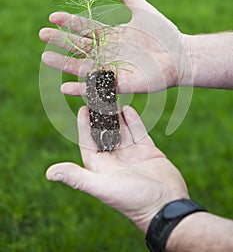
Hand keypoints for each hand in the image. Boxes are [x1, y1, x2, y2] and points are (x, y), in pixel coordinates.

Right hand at [39, 0, 191, 94]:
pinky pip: (97, 87)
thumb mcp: (144, 11)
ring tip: (46, 57)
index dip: (69, 22)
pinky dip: (80, 89)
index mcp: (111, 35)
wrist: (179, 55)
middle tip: (41, 34)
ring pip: (82, 66)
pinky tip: (64, 87)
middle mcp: (107, 52)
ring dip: (64, 63)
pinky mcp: (119, 84)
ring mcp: (111, 69)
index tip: (52, 17)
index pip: (85, 28)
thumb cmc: (164, 34)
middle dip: (60, 40)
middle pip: (79, 46)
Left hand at [46, 106, 188, 232]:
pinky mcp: (148, 152)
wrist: (166, 207)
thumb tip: (49, 173)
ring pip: (122, 130)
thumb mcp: (102, 187)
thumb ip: (77, 177)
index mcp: (101, 167)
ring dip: (117, 116)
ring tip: (113, 99)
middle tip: (99, 97)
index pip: (88, 141)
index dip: (84, 125)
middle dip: (101, 116)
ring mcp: (132, 155)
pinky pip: (138, 132)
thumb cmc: (132, 200)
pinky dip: (133, 121)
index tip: (83, 108)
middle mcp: (115, 159)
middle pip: (105, 133)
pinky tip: (128, 109)